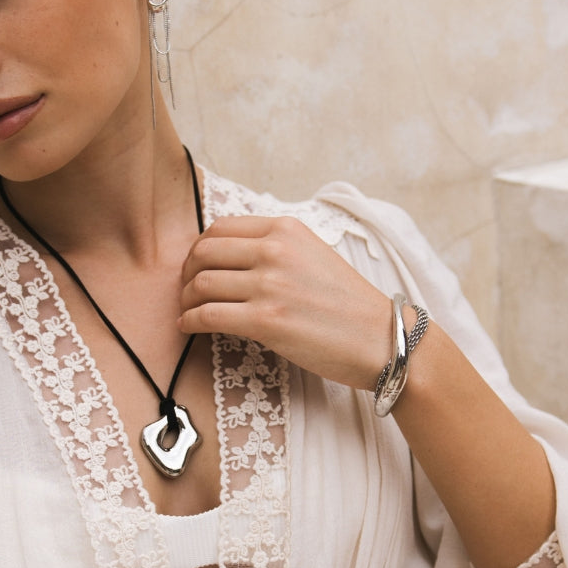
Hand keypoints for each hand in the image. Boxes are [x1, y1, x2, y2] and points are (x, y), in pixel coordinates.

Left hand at [177, 215, 392, 390]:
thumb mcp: (312, 254)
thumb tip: (230, 256)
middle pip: (203, 252)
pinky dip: (189, 321)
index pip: (220, 228)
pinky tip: (188, 327)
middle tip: (186, 290)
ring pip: (201, 284)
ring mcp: (269, 284)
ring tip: (186, 311)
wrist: (382, 339)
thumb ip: (275, 248)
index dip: (199, 249)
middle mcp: (274, 251)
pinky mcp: (265, 320)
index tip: (196, 266)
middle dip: (186, 273)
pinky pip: (207, 315)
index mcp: (285, 230)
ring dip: (185, 300)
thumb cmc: (347, 304)